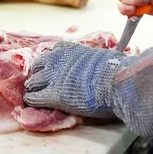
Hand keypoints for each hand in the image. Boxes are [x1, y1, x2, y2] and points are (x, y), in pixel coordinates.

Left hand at [25, 31, 152, 138]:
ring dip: (34, 88)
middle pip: (38, 65)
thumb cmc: (118, 70)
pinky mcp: (53, 94)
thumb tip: (107, 61)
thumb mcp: (103, 57)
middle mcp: (57, 59)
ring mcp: (53, 77)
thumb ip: (95, 59)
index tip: (53, 71)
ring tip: (36, 94)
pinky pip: (34, 97)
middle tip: (42, 84)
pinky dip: (34, 101)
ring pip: (33, 81)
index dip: (51, 64)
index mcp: (69, 49)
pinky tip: (35, 104)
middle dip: (40, 75)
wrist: (119, 82)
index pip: (51, 54)